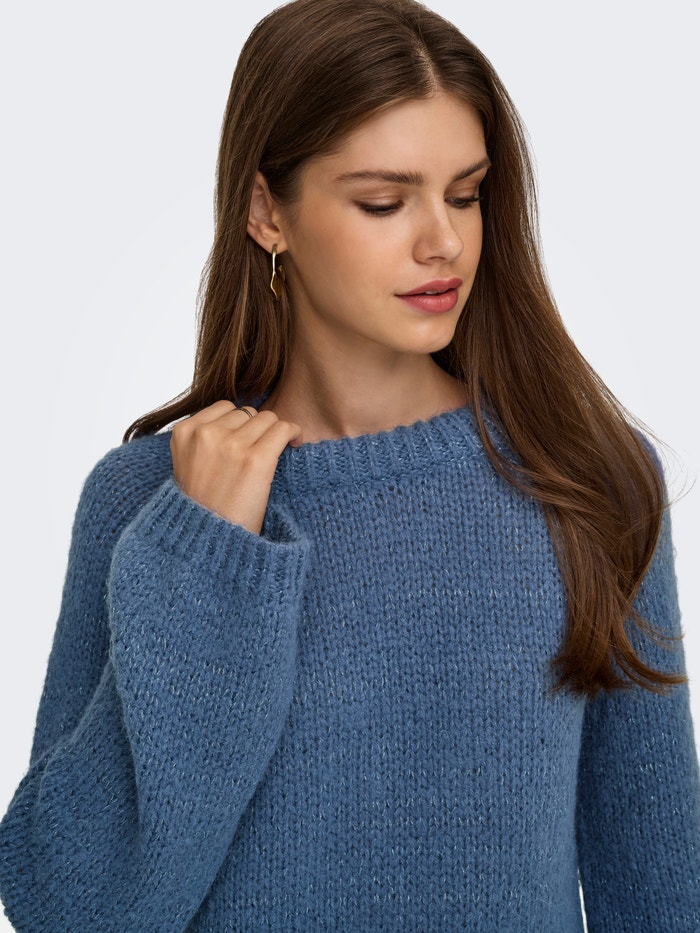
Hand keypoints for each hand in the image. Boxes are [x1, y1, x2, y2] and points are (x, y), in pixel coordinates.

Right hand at [170, 401, 301, 533]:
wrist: (209, 541)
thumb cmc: (202, 510)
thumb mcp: (187, 466)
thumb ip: (203, 440)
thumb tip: (239, 417)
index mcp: (184, 433)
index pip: (225, 408)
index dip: (239, 424)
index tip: (247, 441)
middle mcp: (206, 434)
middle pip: (247, 413)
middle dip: (256, 431)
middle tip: (260, 453)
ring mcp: (231, 444)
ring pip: (266, 418)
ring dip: (274, 433)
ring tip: (275, 452)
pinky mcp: (256, 458)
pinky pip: (283, 428)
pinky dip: (292, 432)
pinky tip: (294, 443)